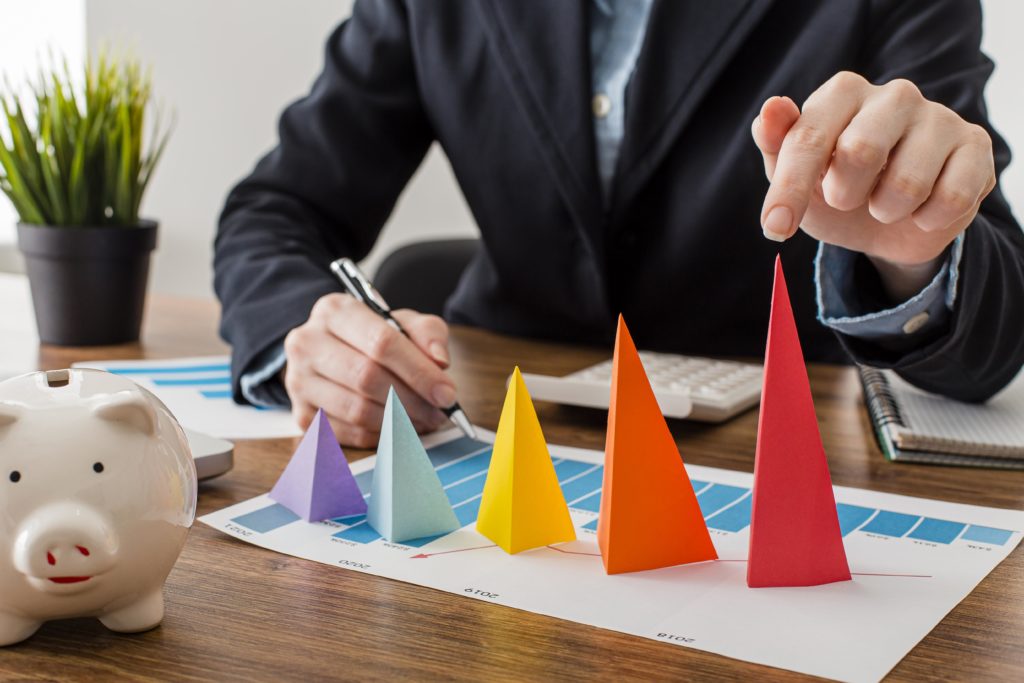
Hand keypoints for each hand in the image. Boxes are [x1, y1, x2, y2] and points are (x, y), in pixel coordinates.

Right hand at [282, 293, 453, 446]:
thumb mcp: (402, 322)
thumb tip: (440, 362)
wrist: (332, 352)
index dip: (419, 372)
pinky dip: (380, 435)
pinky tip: (400, 429)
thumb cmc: (372, 337)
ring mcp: (298, 380)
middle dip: (412, 400)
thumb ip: (427, 333)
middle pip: (367, 378)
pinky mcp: (301, 414)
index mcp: (334, 311)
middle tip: (440, 412)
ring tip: (425, 420)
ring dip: (399, 421)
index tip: (447, 393)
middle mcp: (307, 343)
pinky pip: (347, 433)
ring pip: (356, 409)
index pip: (381, 343)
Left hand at [752, 72, 995, 300]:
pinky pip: (949, 199)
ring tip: (885, 203)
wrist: (887, 225)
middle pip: (860, 151)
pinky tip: (921, 210)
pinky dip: (925, 221)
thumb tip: (771, 109)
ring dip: (886, 212)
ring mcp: (940, 117)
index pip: (809, 137)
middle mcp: (895, 94)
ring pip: (907, 185)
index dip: (790, 188)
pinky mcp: (975, 146)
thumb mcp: (795, 176)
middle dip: (844, 195)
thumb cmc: (835, 187)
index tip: (775, 227)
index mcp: (843, 92)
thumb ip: (776, 145)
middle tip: (845, 198)